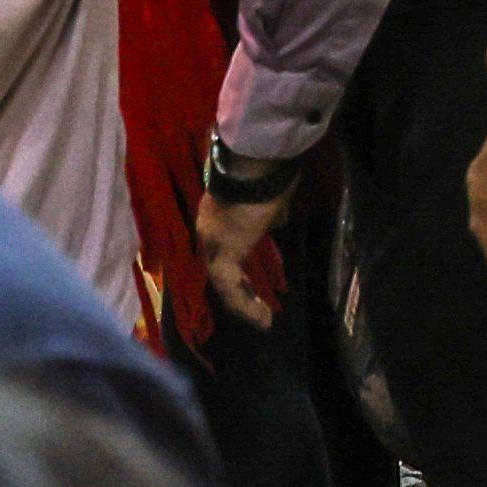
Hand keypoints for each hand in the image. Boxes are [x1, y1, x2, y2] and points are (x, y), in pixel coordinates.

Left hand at [196, 179, 292, 329]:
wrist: (254, 167)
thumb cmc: (265, 175)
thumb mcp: (270, 198)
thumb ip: (269, 214)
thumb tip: (277, 221)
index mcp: (218, 218)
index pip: (224, 250)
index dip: (238, 268)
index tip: (252, 283)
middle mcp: (209, 233)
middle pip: (221, 270)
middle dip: (240, 291)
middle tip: (258, 310)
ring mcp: (212, 245)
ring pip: (224, 283)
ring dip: (244, 303)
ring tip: (263, 320)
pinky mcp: (221, 257)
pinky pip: (231, 288)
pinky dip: (246, 305)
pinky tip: (262, 317)